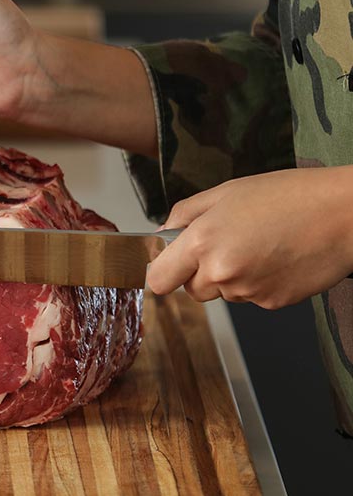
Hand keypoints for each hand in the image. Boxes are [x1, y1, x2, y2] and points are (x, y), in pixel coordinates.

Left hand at [147, 167, 352, 308]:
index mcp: (203, 241)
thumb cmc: (287, 196)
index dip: (164, 271)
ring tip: (258, 245)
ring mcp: (249, 291)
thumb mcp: (224, 193)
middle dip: (201, 272)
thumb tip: (162, 235)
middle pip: (192, 290)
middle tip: (227, 244)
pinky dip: (259, 283)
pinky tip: (276, 258)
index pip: (160, 280)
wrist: (341, 213)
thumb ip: (184, 215)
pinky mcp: (274, 303)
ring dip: (232, 277)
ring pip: (224, 294)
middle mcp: (222, 272)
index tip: (170, 263)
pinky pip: (252, 298)